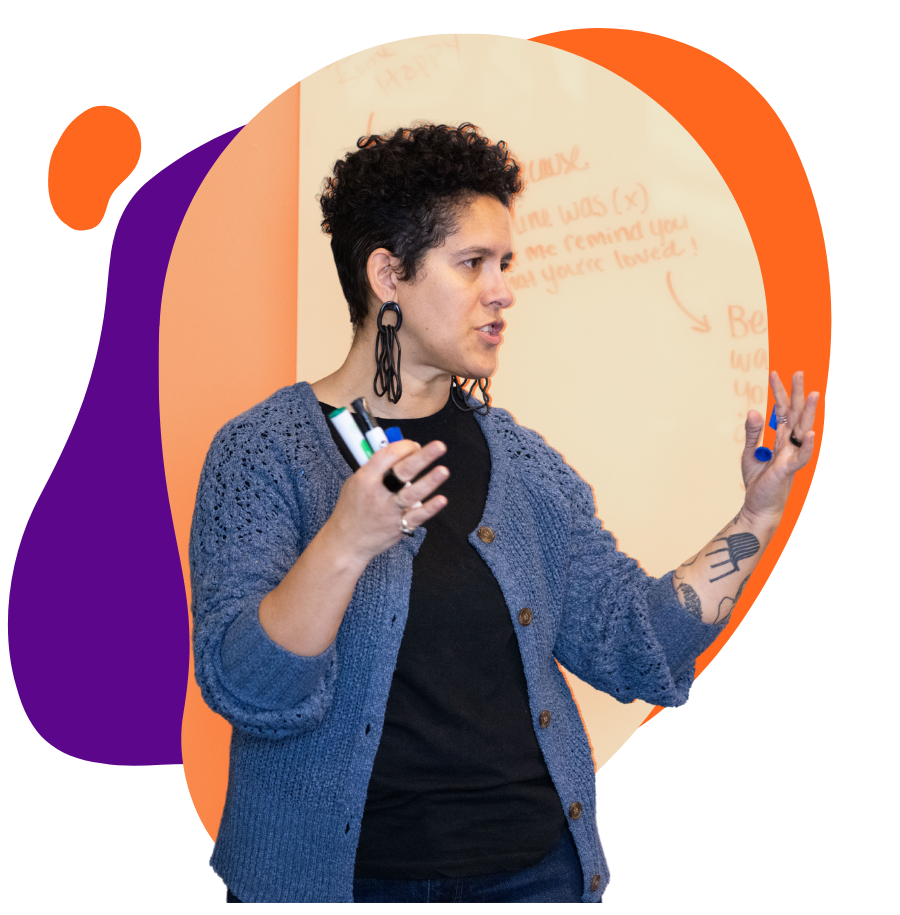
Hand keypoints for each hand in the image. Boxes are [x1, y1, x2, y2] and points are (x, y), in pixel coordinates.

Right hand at [325, 439, 448, 563]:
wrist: (346, 542)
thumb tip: (401, 452)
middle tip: (440, 446)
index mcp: (365, 479)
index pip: (387, 455)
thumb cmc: (352, 509)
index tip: (415, 445)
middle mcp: (378, 494)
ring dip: (429, 481)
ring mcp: (390, 511)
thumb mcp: (355, 483)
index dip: (404, 447)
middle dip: (422, 457)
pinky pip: (417, 516)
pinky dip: (429, 508)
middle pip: (402, 471)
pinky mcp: (399, 527)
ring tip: (443, 470)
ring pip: (412, 494)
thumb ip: (376, 468)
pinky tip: (441, 499)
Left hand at [739, 370, 818, 528]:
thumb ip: (753, 433)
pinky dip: (807, 446)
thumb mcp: (750, 453)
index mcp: (781, 439)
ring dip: (809, 412)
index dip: (778, 393)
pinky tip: (811, 434)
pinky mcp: (788, 470)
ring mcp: (791, 456)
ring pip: (803, 431)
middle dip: (796, 394)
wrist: (759, 506)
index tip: (775, 374)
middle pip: (795, 415)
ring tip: (814, 393)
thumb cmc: (759, 481)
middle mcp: (790, 445)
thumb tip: (754, 410)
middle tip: (798, 372)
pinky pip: (801, 457)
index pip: (782, 411)